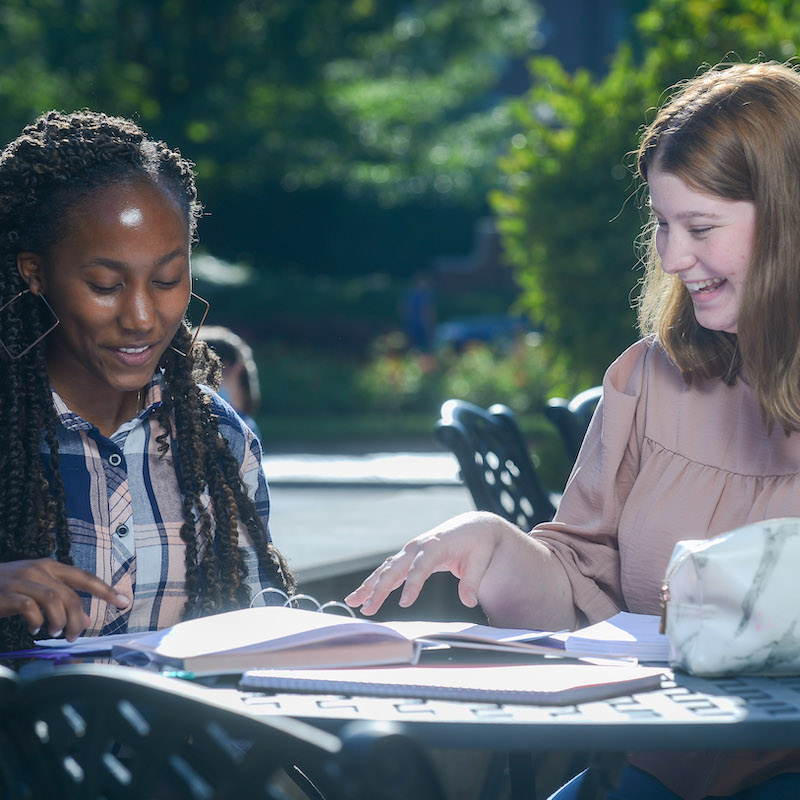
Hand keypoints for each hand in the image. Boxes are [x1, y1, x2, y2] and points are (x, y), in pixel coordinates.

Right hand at [0, 559, 129, 640]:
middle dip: (77, 618)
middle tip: (75, 635)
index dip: (106, 590)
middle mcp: (39, 569)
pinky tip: (34, 630)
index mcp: (50, 567)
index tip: (124, 602)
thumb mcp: (37, 591)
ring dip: (59, 621)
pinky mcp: (7, 593)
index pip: (85, 577)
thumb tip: (85, 621)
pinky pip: (30, 608)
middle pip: (70, 594)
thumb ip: (61, 602)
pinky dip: (36, 622)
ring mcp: (22, 579)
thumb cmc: (8, 590)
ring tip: (54, 632)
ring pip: (54, 600)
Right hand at [344, 512, 533, 614]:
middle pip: (395, 569)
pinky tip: (362, 595)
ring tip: (352, 601)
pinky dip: (375, 582)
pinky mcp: (409, 557)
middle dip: (379, 589)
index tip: (403, 604)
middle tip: (368, 609)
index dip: (412, 585)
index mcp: (435, 545)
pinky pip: (389, 570)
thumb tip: (469, 602)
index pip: (421, 567)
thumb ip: (472, 581)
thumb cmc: (478, 544)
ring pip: (386, 569)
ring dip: (369, 585)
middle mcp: (418, 547)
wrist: (473, 526)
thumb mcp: (480, 561)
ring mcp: (411, 551)